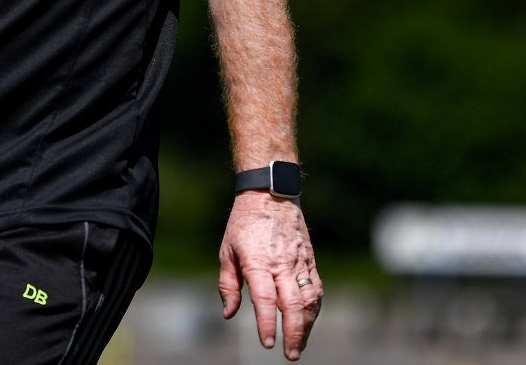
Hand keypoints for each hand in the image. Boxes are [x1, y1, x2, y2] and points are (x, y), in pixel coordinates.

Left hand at [218, 191, 322, 360]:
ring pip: (309, 300)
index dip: (267, 323)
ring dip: (307, 326)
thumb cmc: (243, 223)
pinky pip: (316, 289)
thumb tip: (229, 314)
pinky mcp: (310, 260)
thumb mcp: (227, 250)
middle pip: (292, 305)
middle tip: (290, 354)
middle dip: (293, 333)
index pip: (265, 300)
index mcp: (258, 262)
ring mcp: (299, 262)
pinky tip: (309, 321)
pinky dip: (314, 309)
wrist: (269, 194)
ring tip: (300, 344)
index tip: (268, 343)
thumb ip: (228, 285)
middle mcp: (281, 264)